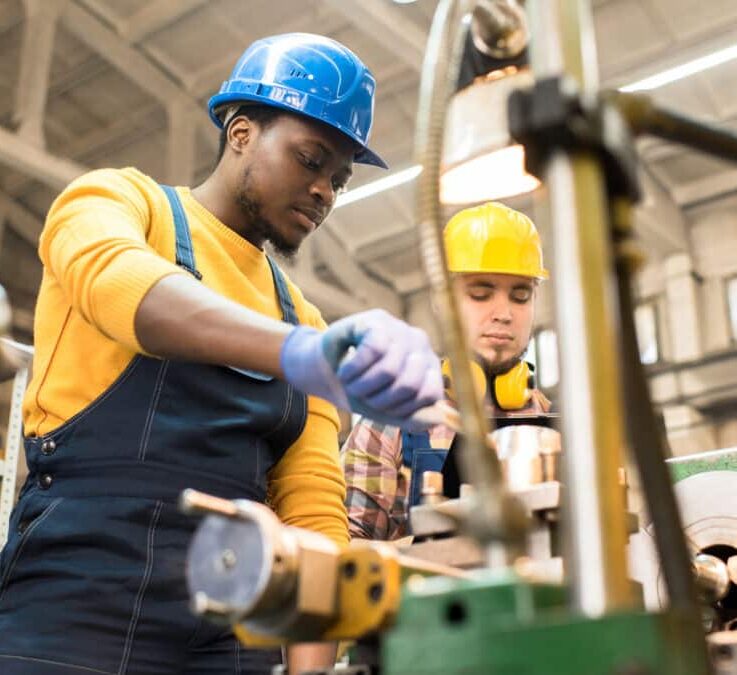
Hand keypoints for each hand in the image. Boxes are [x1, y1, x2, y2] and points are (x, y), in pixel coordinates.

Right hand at [280, 310, 442, 429]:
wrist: (326, 370)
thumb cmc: (361, 389)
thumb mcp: (387, 410)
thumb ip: (413, 418)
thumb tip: (437, 419)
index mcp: (430, 368)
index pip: (430, 395)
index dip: (402, 409)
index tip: (381, 408)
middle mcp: (421, 345)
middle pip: (408, 385)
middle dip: (378, 400)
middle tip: (361, 395)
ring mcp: (401, 329)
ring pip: (388, 369)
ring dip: (361, 386)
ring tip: (350, 383)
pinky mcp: (378, 319)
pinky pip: (372, 351)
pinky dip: (352, 369)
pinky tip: (344, 370)